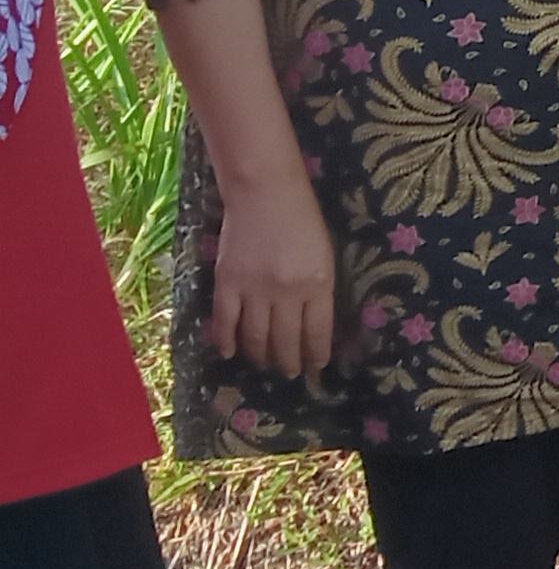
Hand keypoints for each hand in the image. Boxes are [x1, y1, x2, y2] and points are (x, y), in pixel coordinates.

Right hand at [210, 174, 337, 377]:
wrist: (266, 194)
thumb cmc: (303, 222)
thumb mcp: (325, 257)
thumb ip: (320, 291)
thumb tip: (314, 326)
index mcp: (318, 285)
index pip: (317, 333)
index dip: (316, 355)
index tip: (316, 368)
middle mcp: (287, 293)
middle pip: (286, 340)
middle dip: (289, 362)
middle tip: (291, 373)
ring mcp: (254, 289)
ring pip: (256, 336)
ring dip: (261, 356)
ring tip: (266, 365)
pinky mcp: (226, 282)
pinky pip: (225, 321)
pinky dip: (226, 341)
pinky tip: (230, 353)